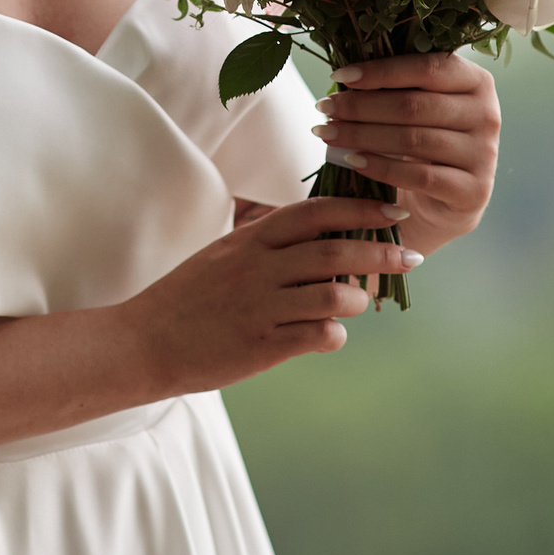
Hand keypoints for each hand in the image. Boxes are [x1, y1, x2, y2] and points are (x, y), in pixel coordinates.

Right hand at [119, 196, 421, 392]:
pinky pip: (318, 335)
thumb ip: (265, 239)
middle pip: (334, 250)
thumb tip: (314, 227)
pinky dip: (334, 334)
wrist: (144, 342)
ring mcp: (260, 306)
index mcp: (250, 239)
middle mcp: (258, 267)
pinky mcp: (262, 345)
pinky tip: (327, 335)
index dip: (360, 209)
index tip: (392, 211)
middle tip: (410, 256)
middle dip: (380, 252)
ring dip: (356, 300)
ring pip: (334, 294)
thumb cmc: (187, 298)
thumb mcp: (222, 254)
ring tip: (357, 304)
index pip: (315, 212)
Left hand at [311, 51, 498, 255]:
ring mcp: (484, 154)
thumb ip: (394, 88)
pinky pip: (420, 176)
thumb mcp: (415, 108)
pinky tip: (352, 161)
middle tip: (323, 109)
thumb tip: (342, 76)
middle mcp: (487, 114)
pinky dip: (381, 167)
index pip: (427, 67)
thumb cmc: (421, 143)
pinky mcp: (474, 191)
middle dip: (361, 106)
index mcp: (476, 81)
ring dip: (362, 135)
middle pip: (414, 105)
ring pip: (413, 140)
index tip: (338, 76)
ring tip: (327, 134)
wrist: (442, 202)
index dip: (380, 71)